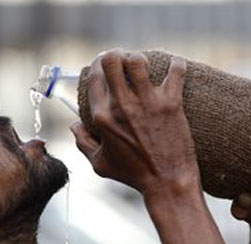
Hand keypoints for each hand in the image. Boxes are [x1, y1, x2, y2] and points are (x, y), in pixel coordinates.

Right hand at [70, 50, 199, 197]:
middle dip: (116, 55)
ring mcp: (147, 102)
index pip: (94, 76)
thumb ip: (82, 142)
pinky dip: (176, 64)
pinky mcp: (171, 103)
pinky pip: (175, 70)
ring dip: (139, 59)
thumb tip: (74, 124)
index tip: (104, 65)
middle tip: (123, 61)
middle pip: (111, 59)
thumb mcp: (100, 164)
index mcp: (102, 117)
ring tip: (144, 66)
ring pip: (137, 60)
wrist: (167, 182)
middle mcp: (121, 106)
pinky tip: (174, 67)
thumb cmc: (134, 175)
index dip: (97, 64)